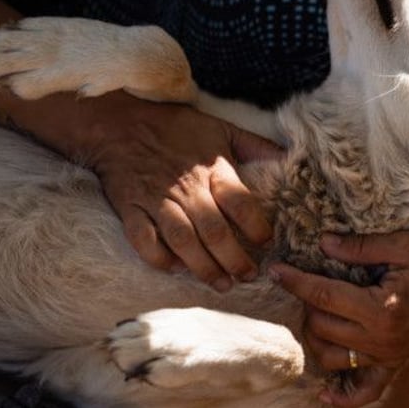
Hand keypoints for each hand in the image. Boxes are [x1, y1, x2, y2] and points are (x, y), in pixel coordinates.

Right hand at [89, 93, 282, 291]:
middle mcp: (186, 187)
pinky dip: (159, 257)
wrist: (118, 123)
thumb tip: (289, 156)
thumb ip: (254, 145)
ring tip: (221, 284)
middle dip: (234, 259)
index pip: (239, 202)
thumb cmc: (173, 127)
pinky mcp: (130, 208)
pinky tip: (175, 268)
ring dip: (203, 266)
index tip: (265, 242)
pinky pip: (143, 240)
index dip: (256, 226)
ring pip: (183, 240)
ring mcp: (156, 199)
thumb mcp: (219, 128)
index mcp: (211, 167)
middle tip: (248, 276)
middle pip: (214, 229)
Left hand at [270, 230, 408, 407]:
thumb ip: (360, 248)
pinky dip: (342, 397)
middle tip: (302, 279)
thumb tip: (322, 244)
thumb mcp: (403, 244)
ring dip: (314, 336)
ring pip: (331, 357)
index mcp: (381, 308)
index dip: (294, 281)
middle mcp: (382, 339)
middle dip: (304, 303)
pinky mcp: (396, 363)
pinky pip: (365, 391)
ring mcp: (389, 356)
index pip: (322, 295)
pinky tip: (323, 393)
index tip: (274, 270)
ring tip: (313, 310)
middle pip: (320, 326)